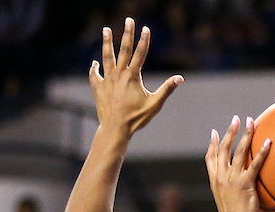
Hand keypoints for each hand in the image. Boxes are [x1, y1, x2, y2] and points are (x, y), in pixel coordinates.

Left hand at [90, 18, 181, 137]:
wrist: (115, 129)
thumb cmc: (136, 118)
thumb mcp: (154, 104)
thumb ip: (166, 89)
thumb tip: (180, 78)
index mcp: (132, 76)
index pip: (140, 54)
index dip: (144, 40)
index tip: (146, 28)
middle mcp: (119, 74)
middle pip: (124, 49)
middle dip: (127, 34)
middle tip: (129, 20)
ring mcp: (107, 80)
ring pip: (107, 57)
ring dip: (107, 43)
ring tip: (106, 30)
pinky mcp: (99, 88)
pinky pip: (95, 75)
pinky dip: (94, 68)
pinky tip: (94, 63)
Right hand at [206, 116, 270, 211]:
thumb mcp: (226, 202)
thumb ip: (229, 190)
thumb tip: (238, 187)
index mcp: (215, 181)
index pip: (210, 158)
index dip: (212, 144)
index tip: (214, 132)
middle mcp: (222, 177)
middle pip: (224, 149)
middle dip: (230, 132)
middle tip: (236, 119)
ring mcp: (233, 179)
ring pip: (238, 151)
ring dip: (245, 134)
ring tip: (251, 122)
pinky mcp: (245, 184)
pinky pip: (255, 164)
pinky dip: (262, 152)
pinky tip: (269, 142)